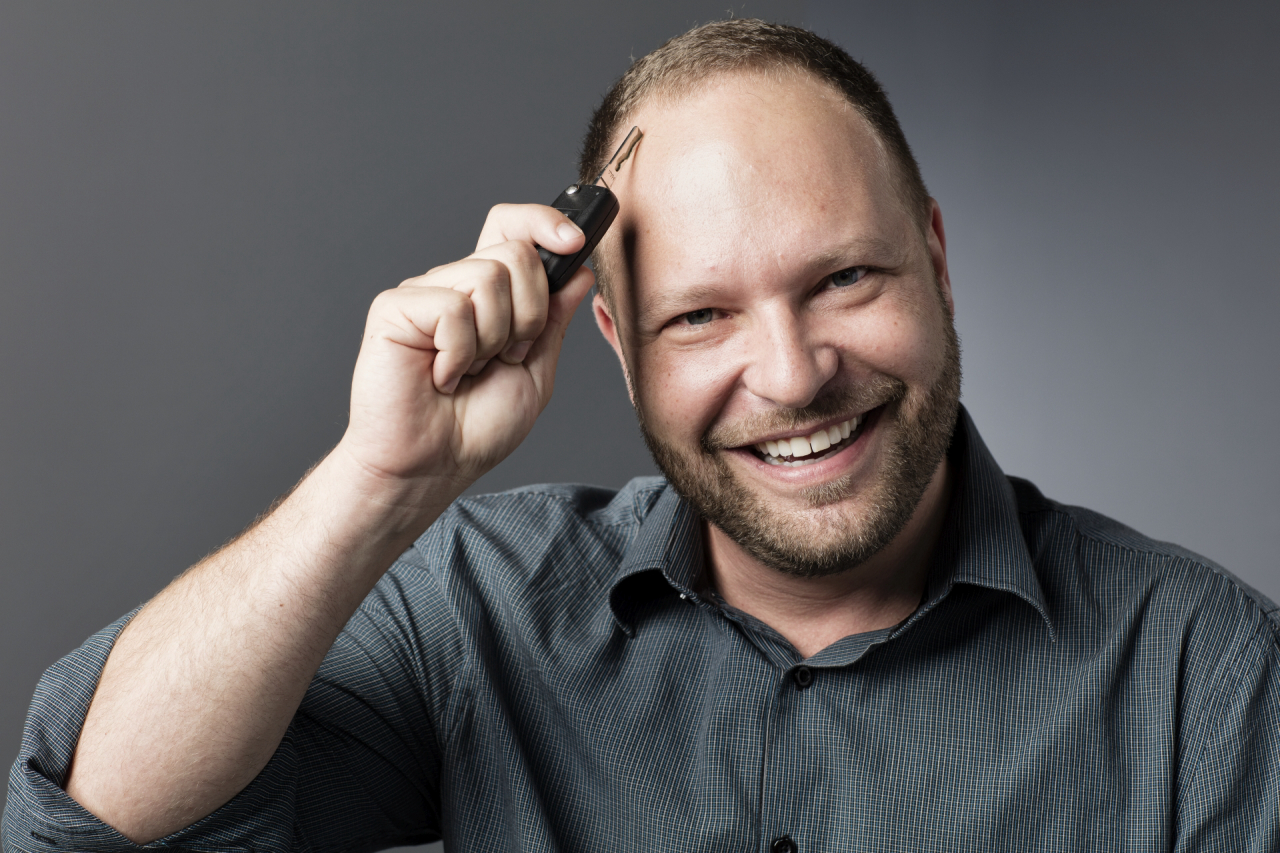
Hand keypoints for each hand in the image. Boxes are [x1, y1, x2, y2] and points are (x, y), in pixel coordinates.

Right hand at [338, 203, 594, 498]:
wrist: (433, 467)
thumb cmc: (476, 428)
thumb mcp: (536, 372)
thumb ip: (554, 321)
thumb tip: (579, 271)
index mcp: (490, 296)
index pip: (513, 229)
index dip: (545, 222)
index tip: (575, 240)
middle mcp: (456, 285)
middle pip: (514, 252)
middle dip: (529, 314)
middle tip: (505, 357)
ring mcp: (424, 293)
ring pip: (488, 277)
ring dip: (493, 338)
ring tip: (470, 370)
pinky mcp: (395, 309)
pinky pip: (452, 308)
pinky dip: (459, 353)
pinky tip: (442, 376)